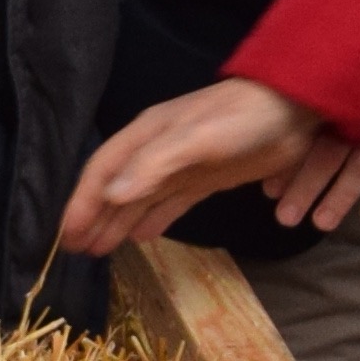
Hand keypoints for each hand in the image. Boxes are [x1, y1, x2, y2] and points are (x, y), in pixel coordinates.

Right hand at [61, 81, 325, 256]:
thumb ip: (154, 166)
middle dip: (93, 218)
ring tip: (98, 251)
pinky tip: (140, 238)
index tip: (66, 236)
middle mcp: (157, 151)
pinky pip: (169, 203)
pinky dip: (153, 220)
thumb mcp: (196, 139)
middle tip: (74, 251)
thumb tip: (112, 195)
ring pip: (139, 200)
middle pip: (116, 189)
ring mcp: (182, 166)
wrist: (294, 109)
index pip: (102, 172)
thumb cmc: (241, 120)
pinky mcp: (206, 179)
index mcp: (148, 137)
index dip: (82, 204)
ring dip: (117, 223)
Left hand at [282, 63, 359, 235]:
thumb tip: (292, 103)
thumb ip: (331, 77)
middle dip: (305, 186)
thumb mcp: (359, 51)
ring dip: (342, 195)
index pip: (307, 130)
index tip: (267, 188)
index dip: (288, 160)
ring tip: (322, 223)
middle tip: (284, 217)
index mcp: (343, 88)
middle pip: (329, 152)